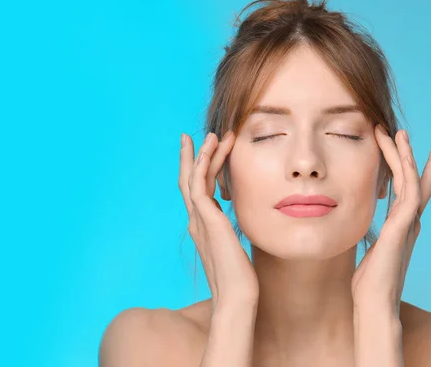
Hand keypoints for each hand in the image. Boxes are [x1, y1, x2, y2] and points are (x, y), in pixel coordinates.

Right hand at [179, 131, 258, 308]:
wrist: (236, 296)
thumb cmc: (240, 279)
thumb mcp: (237, 249)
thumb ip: (233, 235)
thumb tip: (242, 226)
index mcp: (203, 227)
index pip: (198, 192)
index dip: (199, 171)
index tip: (204, 153)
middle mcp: (196, 221)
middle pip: (188, 181)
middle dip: (190, 157)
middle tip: (191, 136)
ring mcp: (199, 219)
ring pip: (194, 178)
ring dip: (201, 154)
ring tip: (212, 134)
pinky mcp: (206, 218)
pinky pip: (199, 183)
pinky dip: (202, 163)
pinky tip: (211, 149)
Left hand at [351, 126, 430, 315]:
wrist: (375, 303)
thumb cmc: (369, 283)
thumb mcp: (369, 252)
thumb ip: (371, 238)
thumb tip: (359, 230)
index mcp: (401, 226)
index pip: (407, 191)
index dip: (408, 170)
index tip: (405, 151)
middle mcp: (409, 221)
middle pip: (416, 181)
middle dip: (414, 156)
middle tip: (407, 132)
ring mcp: (409, 222)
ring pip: (412, 179)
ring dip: (406, 154)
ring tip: (399, 132)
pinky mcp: (403, 225)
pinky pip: (410, 190)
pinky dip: (408, 169)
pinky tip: (403, 152)